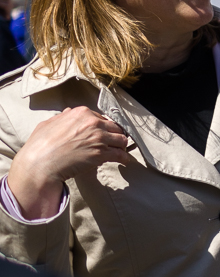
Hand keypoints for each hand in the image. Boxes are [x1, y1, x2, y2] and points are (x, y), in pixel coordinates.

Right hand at [7, 107, 130, 219]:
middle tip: (115, 143)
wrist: (39, 165)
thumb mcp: (48, 124)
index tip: (104, 133)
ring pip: (121, 139)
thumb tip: (69, 112)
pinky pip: (120, 154)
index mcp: (82, 113)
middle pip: (115, 127)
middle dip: (115, 135)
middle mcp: (93, 123)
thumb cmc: (39, 146)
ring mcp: (99, 138)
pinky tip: (124, 161)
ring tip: (120, 151)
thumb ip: (62, 117)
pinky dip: (124, 158)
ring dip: (121, 146)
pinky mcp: (102, 153)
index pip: (101, 118)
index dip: (103, 127)